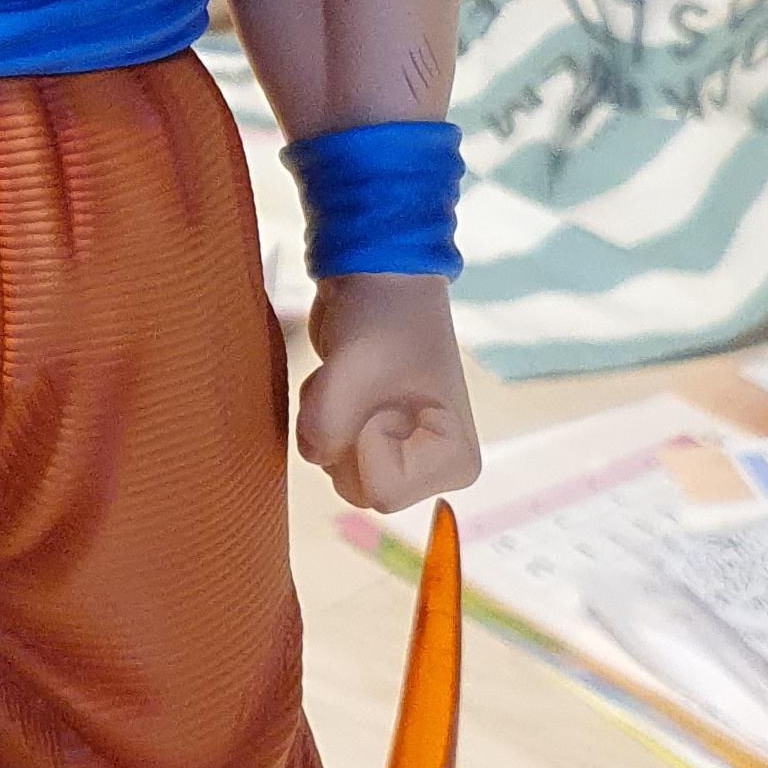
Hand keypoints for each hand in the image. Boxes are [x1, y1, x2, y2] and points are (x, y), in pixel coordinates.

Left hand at [296, 274, 479, 514]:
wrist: (376, 275)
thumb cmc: (385, 317)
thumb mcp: (355, 372)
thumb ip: (326, 429)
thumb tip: (314, 452)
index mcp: (454, 459)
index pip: (383, 493)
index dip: (365, 441)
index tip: (384, 393)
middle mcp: (432, 465)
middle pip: (356, 489)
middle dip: (341, 434)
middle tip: (362, 383)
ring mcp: (399, 452)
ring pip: (334, 469)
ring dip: (325, 419)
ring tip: (350, 374)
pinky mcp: (367, 436)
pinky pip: (323, 447)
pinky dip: (317, 412)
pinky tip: (339, 377)